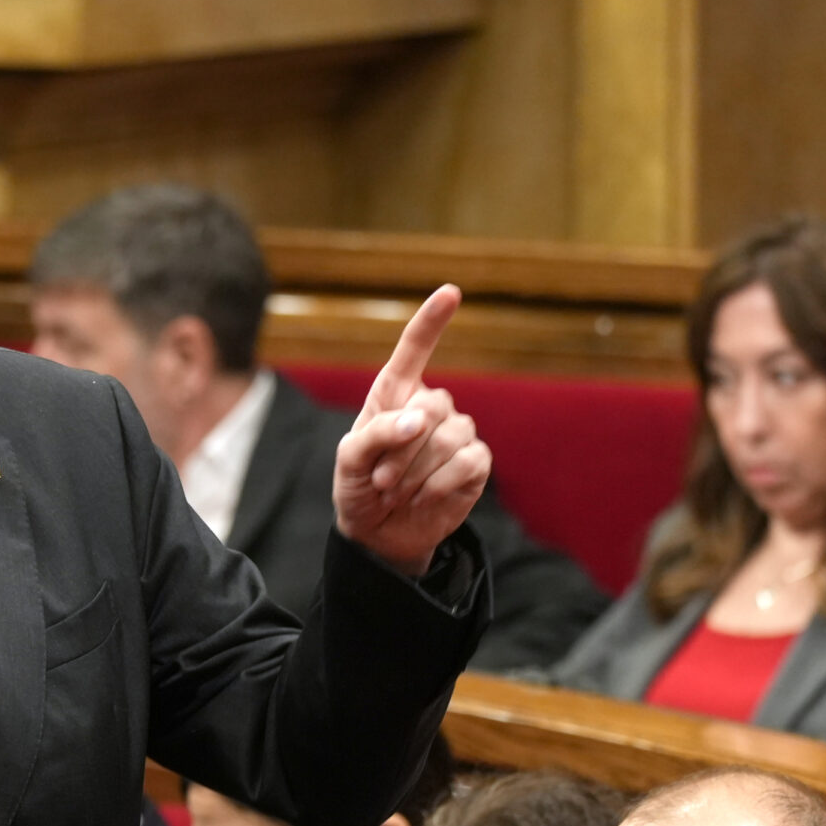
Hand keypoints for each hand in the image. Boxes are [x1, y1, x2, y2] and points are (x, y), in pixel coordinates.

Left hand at [333, 285, 492, 576]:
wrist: (379, 534)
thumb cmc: (359, 488)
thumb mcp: (349, 461)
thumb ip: (376, 433)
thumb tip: (420, 420)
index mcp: (394, 394)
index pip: (414, 350)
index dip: (431, 321)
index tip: (450, 292)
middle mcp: (430, 407)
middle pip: (432, 406)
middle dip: (400, 450)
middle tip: (380, 480)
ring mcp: (458, 432)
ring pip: (449, 436)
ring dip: (415, 472)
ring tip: (397, 491)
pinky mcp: (476, 462)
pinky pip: (468, 460)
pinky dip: (440, 484)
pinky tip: (425, 497)